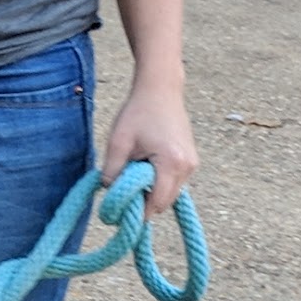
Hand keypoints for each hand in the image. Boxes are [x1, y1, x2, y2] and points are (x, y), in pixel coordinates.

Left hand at [98, 79, 196, 218]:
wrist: (161, 89)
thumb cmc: (138, 112)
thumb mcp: (118, 143)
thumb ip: (112, 172)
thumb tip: (109, 194)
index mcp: (171, 163)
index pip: (156, 204)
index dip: (137, 211)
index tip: (119, 210)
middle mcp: (187, 167)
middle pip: (164, 202)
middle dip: (143, 201)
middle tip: (123, 189)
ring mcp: (192, 164)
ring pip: (169, 193)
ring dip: (151, 191)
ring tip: (135, 170)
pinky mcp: (191, 160)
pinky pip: (173, 182)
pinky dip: (159, 181)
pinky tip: (145, 165)